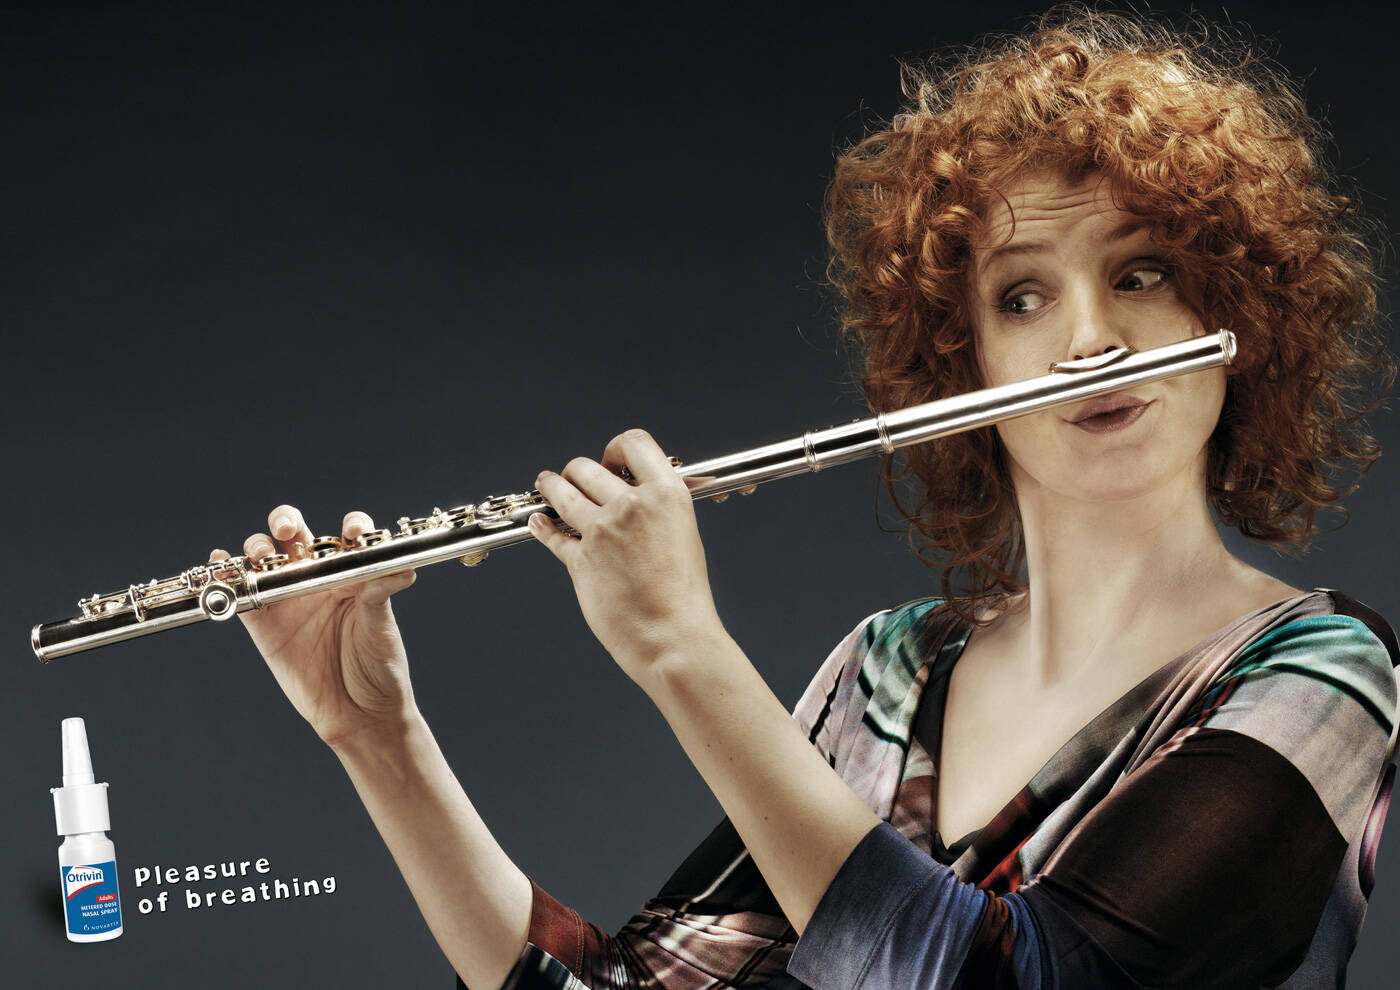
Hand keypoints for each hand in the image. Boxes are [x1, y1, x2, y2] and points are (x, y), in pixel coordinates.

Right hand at [210, 505, 417, 747]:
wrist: (358, 714)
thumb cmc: (379, 667)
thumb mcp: (382, 628)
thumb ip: (382, 595)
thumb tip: (404, 568)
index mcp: (352, 574)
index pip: (347, 536)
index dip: (349, 525)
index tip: (353, 533)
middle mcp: (318, 579)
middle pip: (296, 535)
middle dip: (287, 521)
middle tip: (289, 531)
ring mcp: (289, 599)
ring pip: (266, 559)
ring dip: (259, 547)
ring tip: (264, 557)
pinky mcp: (264, 624)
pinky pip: (241, 594)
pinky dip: (226, 575)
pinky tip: (219, 564)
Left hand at [529, 429, 727, 686]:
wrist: (672, 637)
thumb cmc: (683, 596)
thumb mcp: (683, 536)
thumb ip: (656, 510)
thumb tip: (631, 497)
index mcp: (667, 494)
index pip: (634, 443)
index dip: (616, 449)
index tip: (610, 461)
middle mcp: (632, 506)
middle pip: (588, 466)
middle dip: (576, 471)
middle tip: (573, 478)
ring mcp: (602, 531)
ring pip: (562, 492)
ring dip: (551, 486)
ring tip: (546, 484)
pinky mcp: (579, 559)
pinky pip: (551, 534)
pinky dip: (542, 526)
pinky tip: (539, 522)